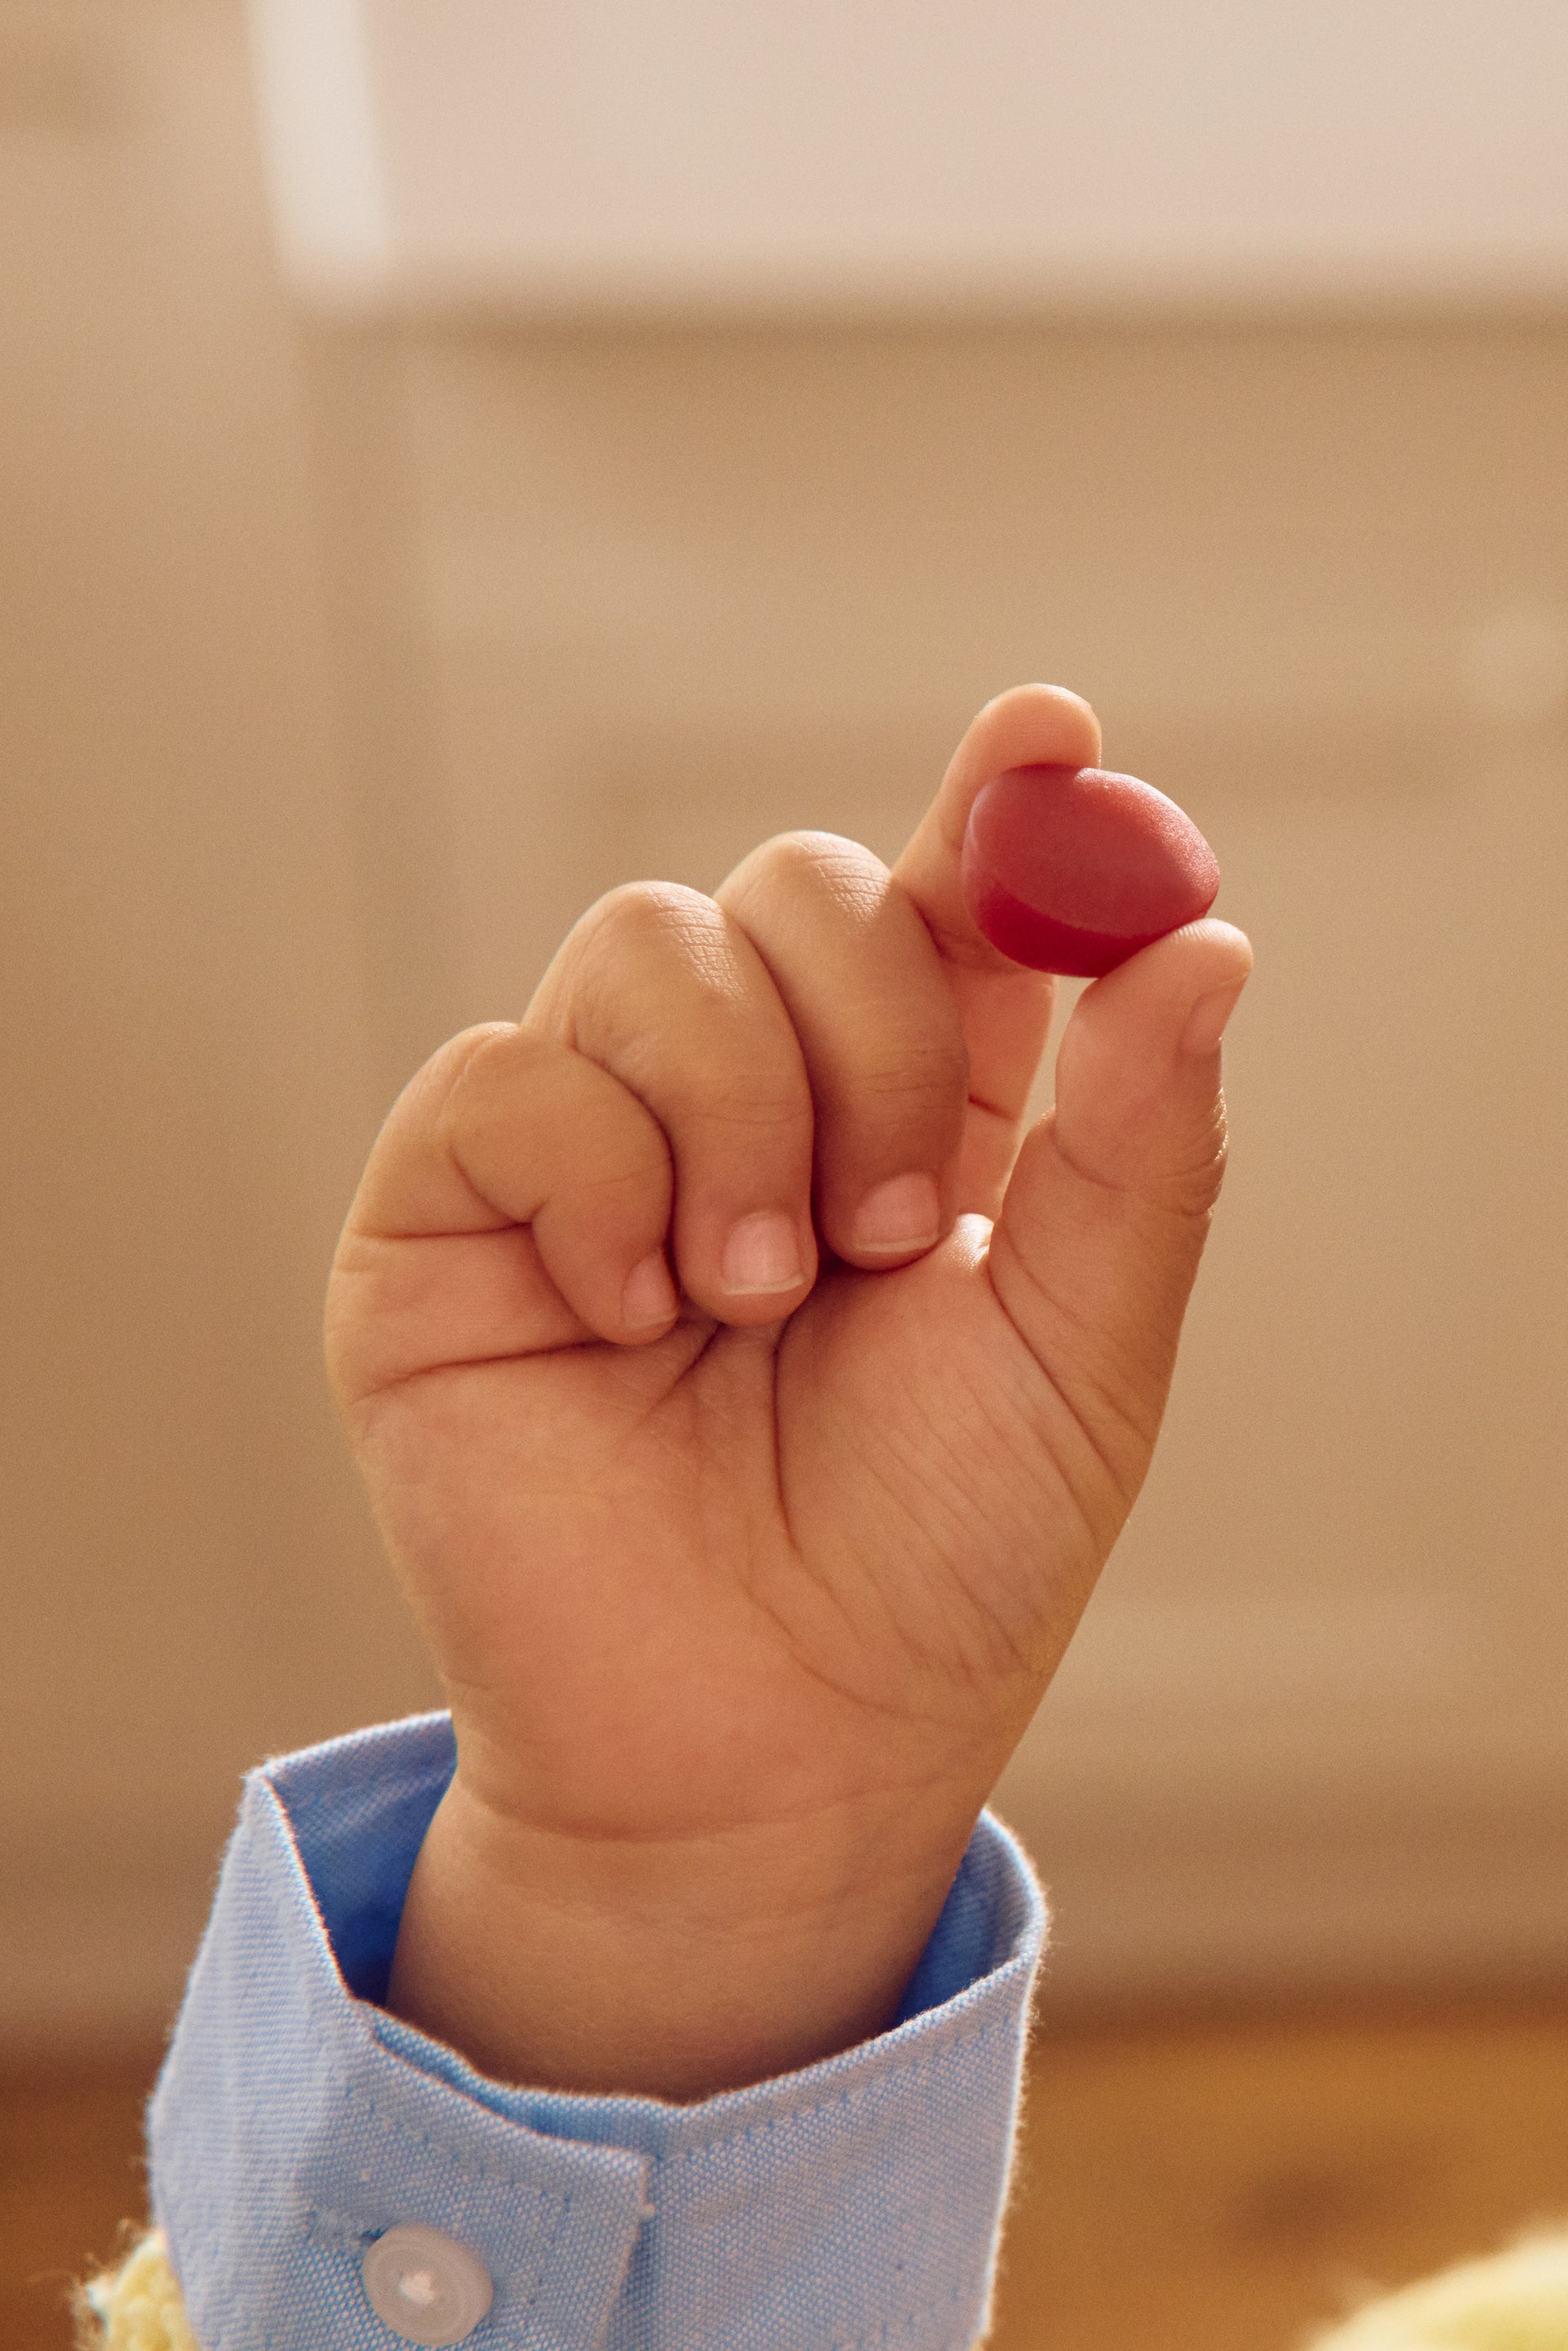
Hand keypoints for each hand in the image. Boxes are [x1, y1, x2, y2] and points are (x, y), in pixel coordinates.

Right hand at [324, 684, 1251, 2098]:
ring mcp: (594, 1149)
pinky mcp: (453, 1213)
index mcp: (910, 1120)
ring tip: (758, 1297)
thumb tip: (1205, 944)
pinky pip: (509, 1077)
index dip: (999, 805)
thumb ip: (1138, 1149)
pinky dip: (598, 1185)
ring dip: (740, 1116)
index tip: (1052, 731)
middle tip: (892, 1225)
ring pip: (646, 946)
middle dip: (869, 1029)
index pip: (948, 906)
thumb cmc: (927, 1571)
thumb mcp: (1079, 1358)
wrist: (756, 1753)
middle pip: (794, 888)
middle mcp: (748, 1104)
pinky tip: (629, 1320)